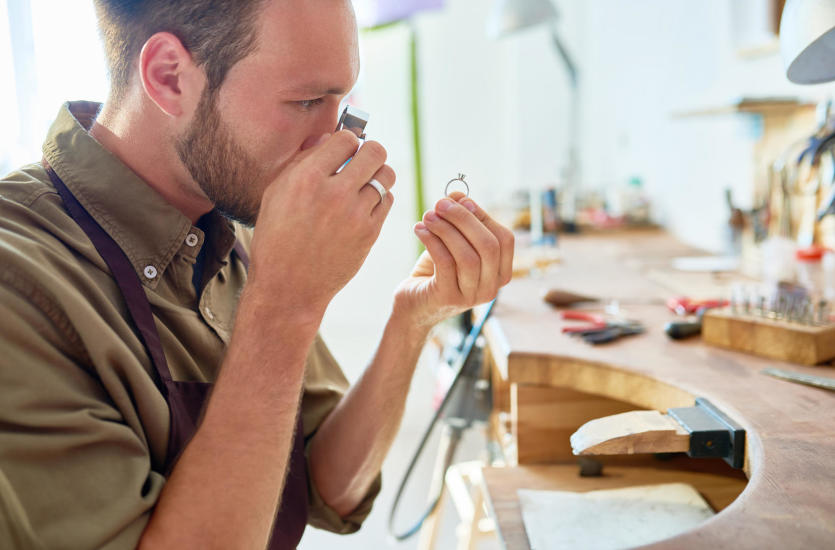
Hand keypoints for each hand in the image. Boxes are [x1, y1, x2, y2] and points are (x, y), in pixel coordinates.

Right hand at [248, 131, 394, 318]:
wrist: (288, 286)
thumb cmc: (277, 237)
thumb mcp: (276, 194)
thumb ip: (301, 162)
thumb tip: (328, 138)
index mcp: (307, 178)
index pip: (346, 138)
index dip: (347, 141)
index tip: (343, 150)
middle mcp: (334, 193)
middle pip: (375, 151)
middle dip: (369, 152)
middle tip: (361, 160)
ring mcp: (355, 214)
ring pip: (386, 176)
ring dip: (378, 174)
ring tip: (365, 181)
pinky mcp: (369, 233)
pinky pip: (388, 201)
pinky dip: (379, 197)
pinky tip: (364, 203)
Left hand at [394, 192, 513, 327]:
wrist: (413, 306)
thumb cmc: (436, 272)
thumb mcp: (452, 244)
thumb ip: (460, 220)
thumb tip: (458, 194)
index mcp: (501, 273)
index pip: (504, 239)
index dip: (482, 215)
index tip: (459, 199)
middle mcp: (492, 288)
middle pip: (488, 246)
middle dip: (463, 219)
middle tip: (440, 204)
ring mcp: (471, 297)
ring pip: (468, 256)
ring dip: (446, 229)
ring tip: (427, 216)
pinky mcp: (448, 298)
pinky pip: (445, 263)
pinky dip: (432, 241)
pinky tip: (419, 230)